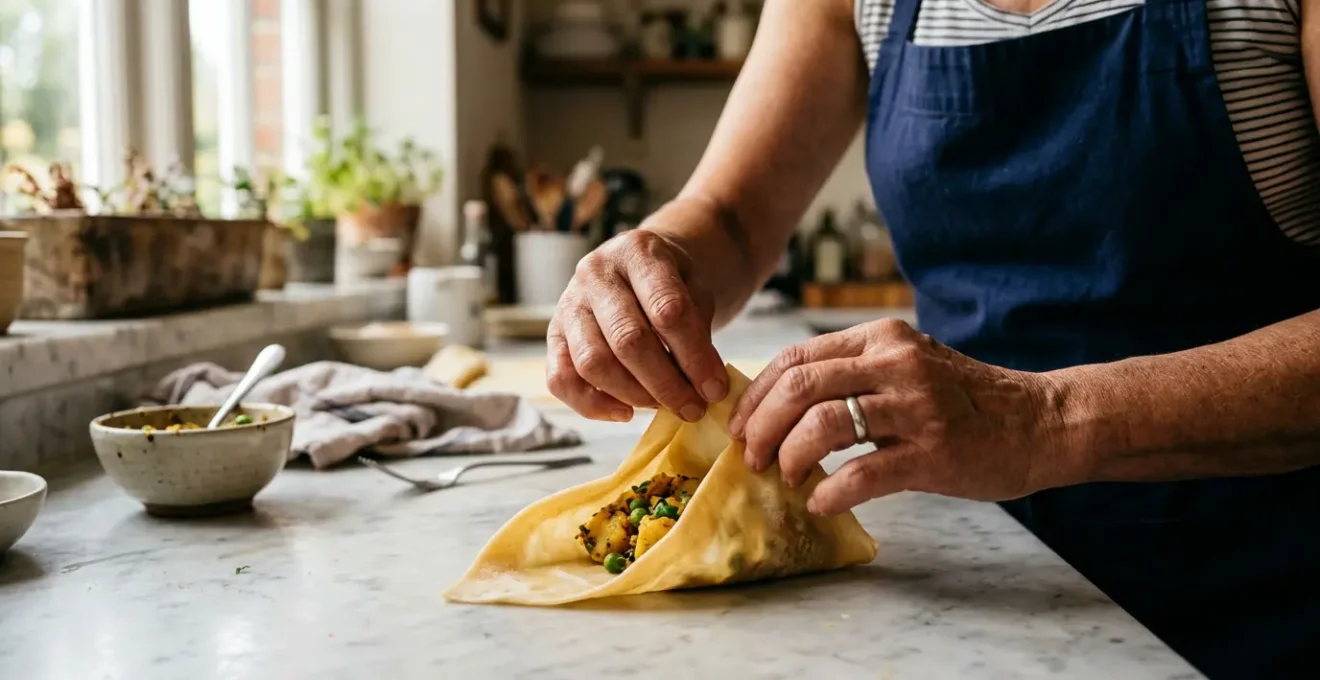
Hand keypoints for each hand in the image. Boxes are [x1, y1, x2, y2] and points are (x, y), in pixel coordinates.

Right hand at [547, 226, 728, 422]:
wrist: (637, 267)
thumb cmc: (670, 283)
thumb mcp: (697, 290)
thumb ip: (698, 329)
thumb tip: (705, 385)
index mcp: (637, 251)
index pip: (666, 309)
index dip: (695, 356)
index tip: (715, 389)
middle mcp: (595, 273)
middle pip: (628, 340)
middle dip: (666, 384)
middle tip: (693, 408)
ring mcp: (568, 303)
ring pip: (593, 363)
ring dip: (634, 396)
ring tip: (663, 406)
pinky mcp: (553, 335)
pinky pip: (560, 379)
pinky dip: (592, 405)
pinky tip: (625, 412)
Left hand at [728, 319, 1072, 514]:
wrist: (1041, 421)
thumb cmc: (964, 400)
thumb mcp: (907, 365)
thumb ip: (853, 373)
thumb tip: (779, 403)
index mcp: (881, 338)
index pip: (796, 357)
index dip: (756, 395)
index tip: (739, 425)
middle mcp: (896, 363)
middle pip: (800, 386)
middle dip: (761, 427)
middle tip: (751, 457)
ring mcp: (916, 407)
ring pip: (824, 424)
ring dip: (790, 456)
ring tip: (786, 477)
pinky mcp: (934, 452)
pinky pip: (864, 473)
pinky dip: (831, 491)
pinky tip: (821, 501)